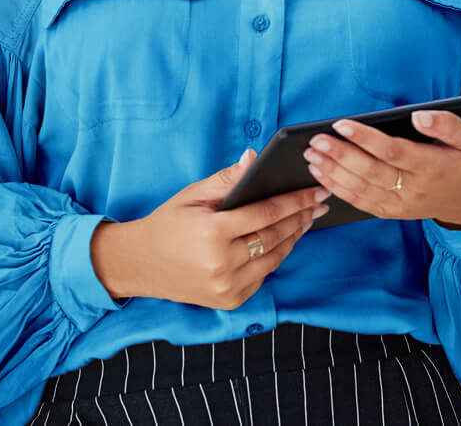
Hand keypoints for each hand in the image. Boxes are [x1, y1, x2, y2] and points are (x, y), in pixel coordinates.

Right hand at [128, 149, 329, 308]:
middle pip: (275, 236)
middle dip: (301, 216)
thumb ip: (227, 179)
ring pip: (274, 258)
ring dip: (295, 237)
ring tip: (309, 218)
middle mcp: (222, 264)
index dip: (294, 200)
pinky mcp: (230, 301)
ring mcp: (227, 287)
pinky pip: (263, 276)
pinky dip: (277, 256)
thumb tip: (254, 158)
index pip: (266, 213)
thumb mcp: (192, 195)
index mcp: (213, 233)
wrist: (140, 264)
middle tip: (320, 201)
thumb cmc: (168, 223)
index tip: (314, 189)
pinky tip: (286, 239)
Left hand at [301, 111, 460, 231]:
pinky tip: (321, 176)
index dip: (365, 139)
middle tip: (316, 141)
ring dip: (332, 173)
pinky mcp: (392, 212)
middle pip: (370, 172)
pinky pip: (361, 203)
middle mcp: (413, 189)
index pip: (392, 151)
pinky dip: (338, 190)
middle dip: (340, 155)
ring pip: (361, 190)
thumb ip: (447, 124)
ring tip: (311, 156)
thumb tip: (419, 116)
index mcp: (432, 166)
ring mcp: (401, 204)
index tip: (340, 124)